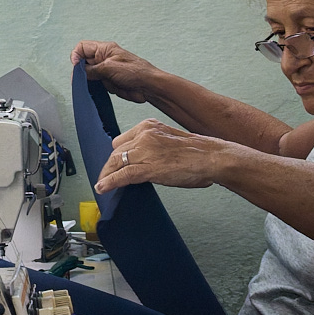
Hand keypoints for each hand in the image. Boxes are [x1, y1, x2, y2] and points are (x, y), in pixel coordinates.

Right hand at [71, 39, 153, 103]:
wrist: (148, 87)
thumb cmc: (135, 72)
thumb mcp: (109, 68)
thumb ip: (92, 70)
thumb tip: (80, 73)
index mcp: (104, 49)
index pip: (82, 47)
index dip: (76, 56)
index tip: (76, 67)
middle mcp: (103, 59)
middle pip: (84, 62)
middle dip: (82, 72)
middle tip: (83, 80)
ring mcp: (105, 70)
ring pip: (88, 75)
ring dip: (90, 82)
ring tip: (98, 85)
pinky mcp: (108, 81)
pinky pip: (95, 84)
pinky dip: (96, 88)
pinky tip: (101, 90)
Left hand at [96, 118, 226, 192]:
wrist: (211, 157)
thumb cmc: (197, 153)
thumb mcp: (169, 141)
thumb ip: (153, 146)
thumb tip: (142, 160)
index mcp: (149, 126)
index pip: (122, 140)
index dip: (116, 154)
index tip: (113, 163)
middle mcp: (144, 134)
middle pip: (116, 151)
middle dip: (110, 165)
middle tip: (106, 176)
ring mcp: (145, 150)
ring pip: (115, 162)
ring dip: (107, 175)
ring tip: (103, 184)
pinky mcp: (148, 167)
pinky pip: (122, 175)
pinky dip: (109, 182)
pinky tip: (102, 188)